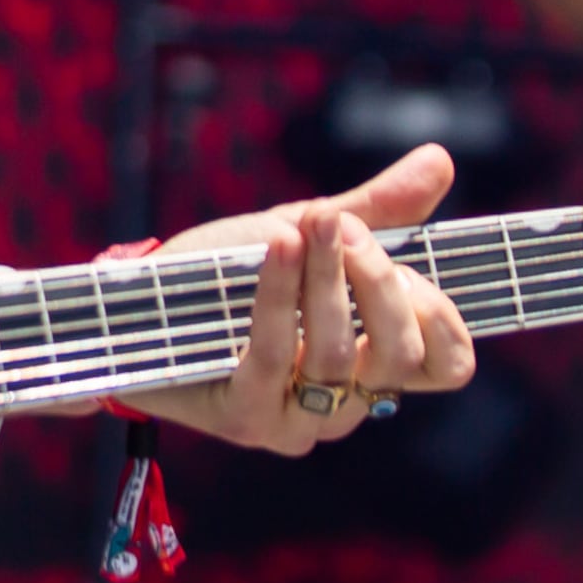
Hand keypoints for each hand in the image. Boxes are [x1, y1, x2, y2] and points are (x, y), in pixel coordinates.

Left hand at [116, 144, 478, 453]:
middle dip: (377, 280)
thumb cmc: (227, 273)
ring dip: (324, 279)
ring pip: (339, 356)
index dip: (442, 314)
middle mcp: (344, 405)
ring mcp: (297, 422)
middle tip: (340, 226)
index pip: (447, 365)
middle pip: (401, 355)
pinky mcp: (246, 420)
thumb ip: (376, 210)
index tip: (407, 262)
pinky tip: (274, 244)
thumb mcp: (307, 233)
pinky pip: (277, 355)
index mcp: (371, 367)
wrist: (136, 301)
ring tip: (303, 226)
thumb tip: (442, 160)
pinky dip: (278, 292)